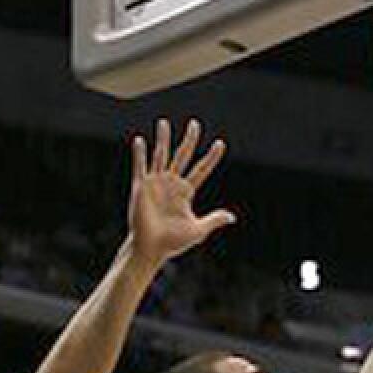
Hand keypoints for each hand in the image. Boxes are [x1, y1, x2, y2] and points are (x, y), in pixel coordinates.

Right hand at [127, 118, 236, 264]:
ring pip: (161, 156)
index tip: (221, 144)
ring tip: (164, 123)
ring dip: (163, 140)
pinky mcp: (141, 188)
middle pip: (182, 156)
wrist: (151, 249)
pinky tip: (140, 141)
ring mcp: (155, 184)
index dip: (212, 157)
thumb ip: (214, 220)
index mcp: (186, 192)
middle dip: (189, 140)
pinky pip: (140, 168)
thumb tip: (232, 217)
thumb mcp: (198, 230)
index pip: (202, 170)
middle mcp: (171, 184)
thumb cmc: (173, 242)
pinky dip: (140, 155)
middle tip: (195, 124)